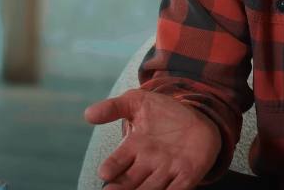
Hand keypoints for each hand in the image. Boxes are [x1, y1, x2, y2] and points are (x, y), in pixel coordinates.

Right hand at [83, 89, 220, 189]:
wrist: (195, 116)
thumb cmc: (162, 112)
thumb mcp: (137, 102)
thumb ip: (113, 107)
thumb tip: (88, 114)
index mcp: (133, 148)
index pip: (117, 161)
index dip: (111, 167)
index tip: (104, 173)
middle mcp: (147, 163)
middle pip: (130, 181)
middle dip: (121, 188)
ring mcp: (167, 170)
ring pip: (151, 188)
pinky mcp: (187, 175)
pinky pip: (178, 189)